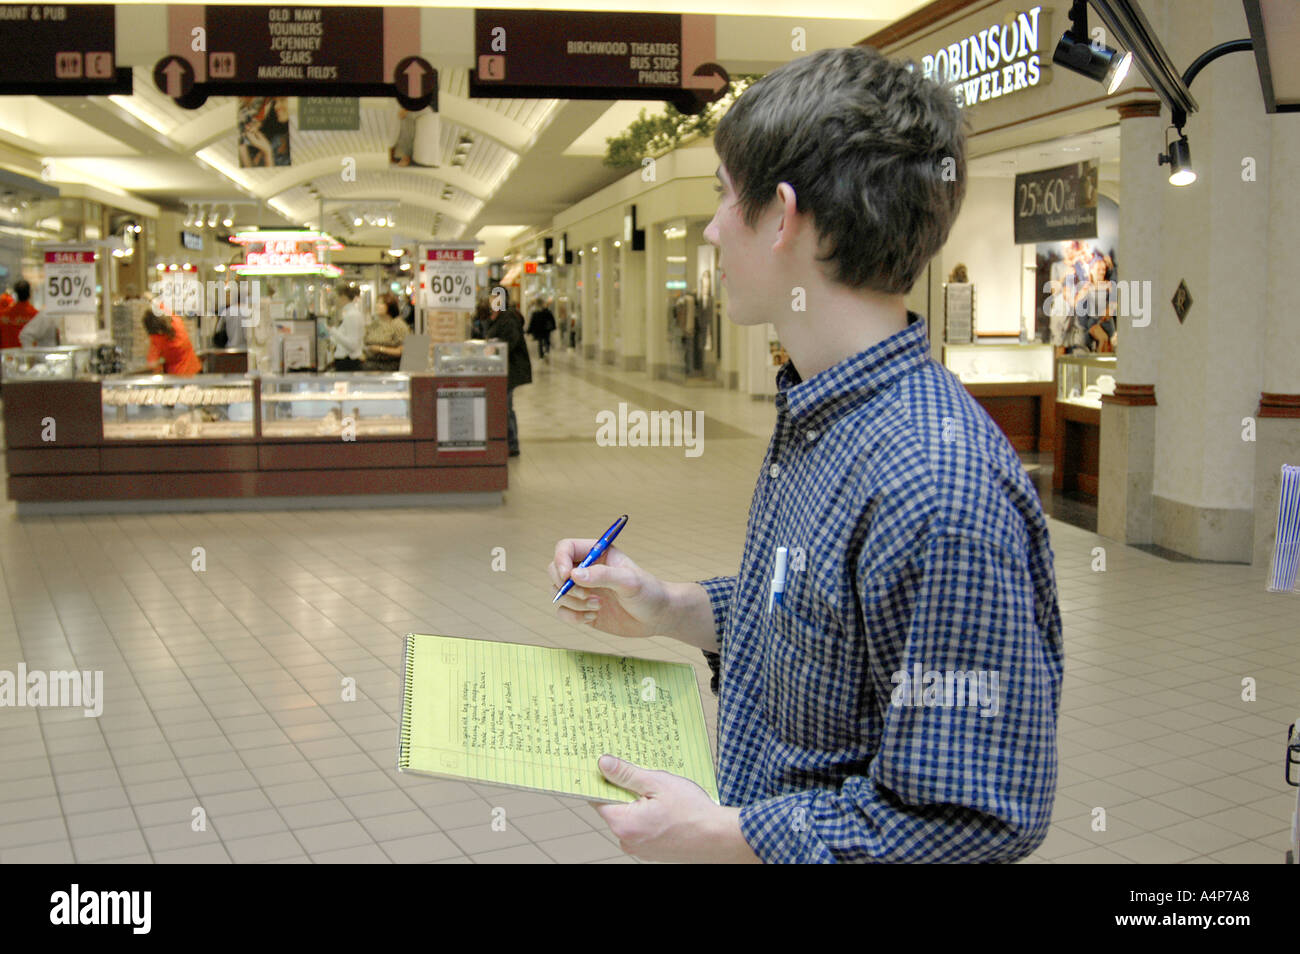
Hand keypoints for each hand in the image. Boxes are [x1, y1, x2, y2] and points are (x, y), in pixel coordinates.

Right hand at [548, 539, 671, 638]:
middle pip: (555, 569)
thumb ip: (603, 575)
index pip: (566, 548)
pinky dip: (573, 617)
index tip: (567, 576)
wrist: (658, 617)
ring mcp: (583, 590)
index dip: (560, 560)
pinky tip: (594, 616)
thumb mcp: (629, 581)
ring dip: (574, 603)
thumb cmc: (649, 593)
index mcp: (597, 553)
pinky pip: (563, 612)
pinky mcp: (582, 609)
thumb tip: (573, 575)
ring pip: (558, 592)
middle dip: (565, 585)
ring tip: (598, 606)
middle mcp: (586, 570)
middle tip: (586, 595)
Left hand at [592, 755, 757, 862]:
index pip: (598, 798)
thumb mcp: (658, 783)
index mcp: (624, 824)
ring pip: (629, 817)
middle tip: (643, 774)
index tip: (607, 765)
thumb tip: (603, 764)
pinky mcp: (652, 851)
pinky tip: (666, 807)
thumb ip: (627, 774)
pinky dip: (648, 816)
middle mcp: (627, 840)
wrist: (719, 838)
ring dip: (639, 803)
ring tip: (660, 792)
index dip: (603, 779)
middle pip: (614, 807)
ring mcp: (640, 848)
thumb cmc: (692, 812)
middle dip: (625, 789)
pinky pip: (642, 828)